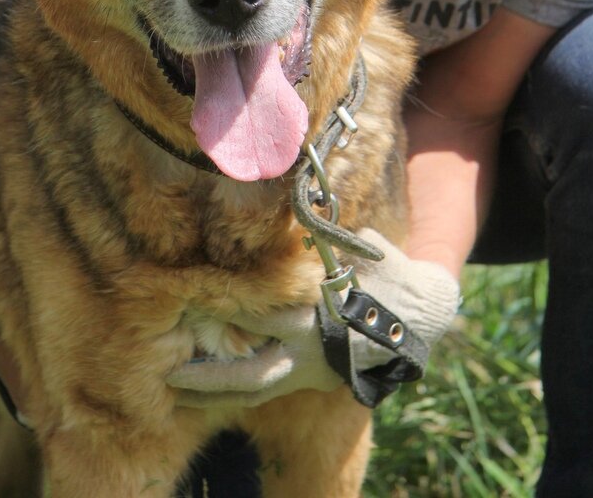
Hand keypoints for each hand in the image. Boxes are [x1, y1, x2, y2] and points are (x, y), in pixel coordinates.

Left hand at [167, 228, 458, 408]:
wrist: (421, 319)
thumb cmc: (387, 277)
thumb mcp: (360, 251)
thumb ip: (328, 238)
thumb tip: (307, 198)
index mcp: (316, 315)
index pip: (260, 312)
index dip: (224, 306)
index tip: (190, 294)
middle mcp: (306, 349)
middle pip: (250, 368)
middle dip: (210, 372)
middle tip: (171, 368)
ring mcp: (308, 371)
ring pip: (254, 391)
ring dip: (214, 393)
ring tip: (174, 388)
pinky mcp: (310, 380)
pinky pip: (264, 392)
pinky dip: (234, 394)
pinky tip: (204, 394)